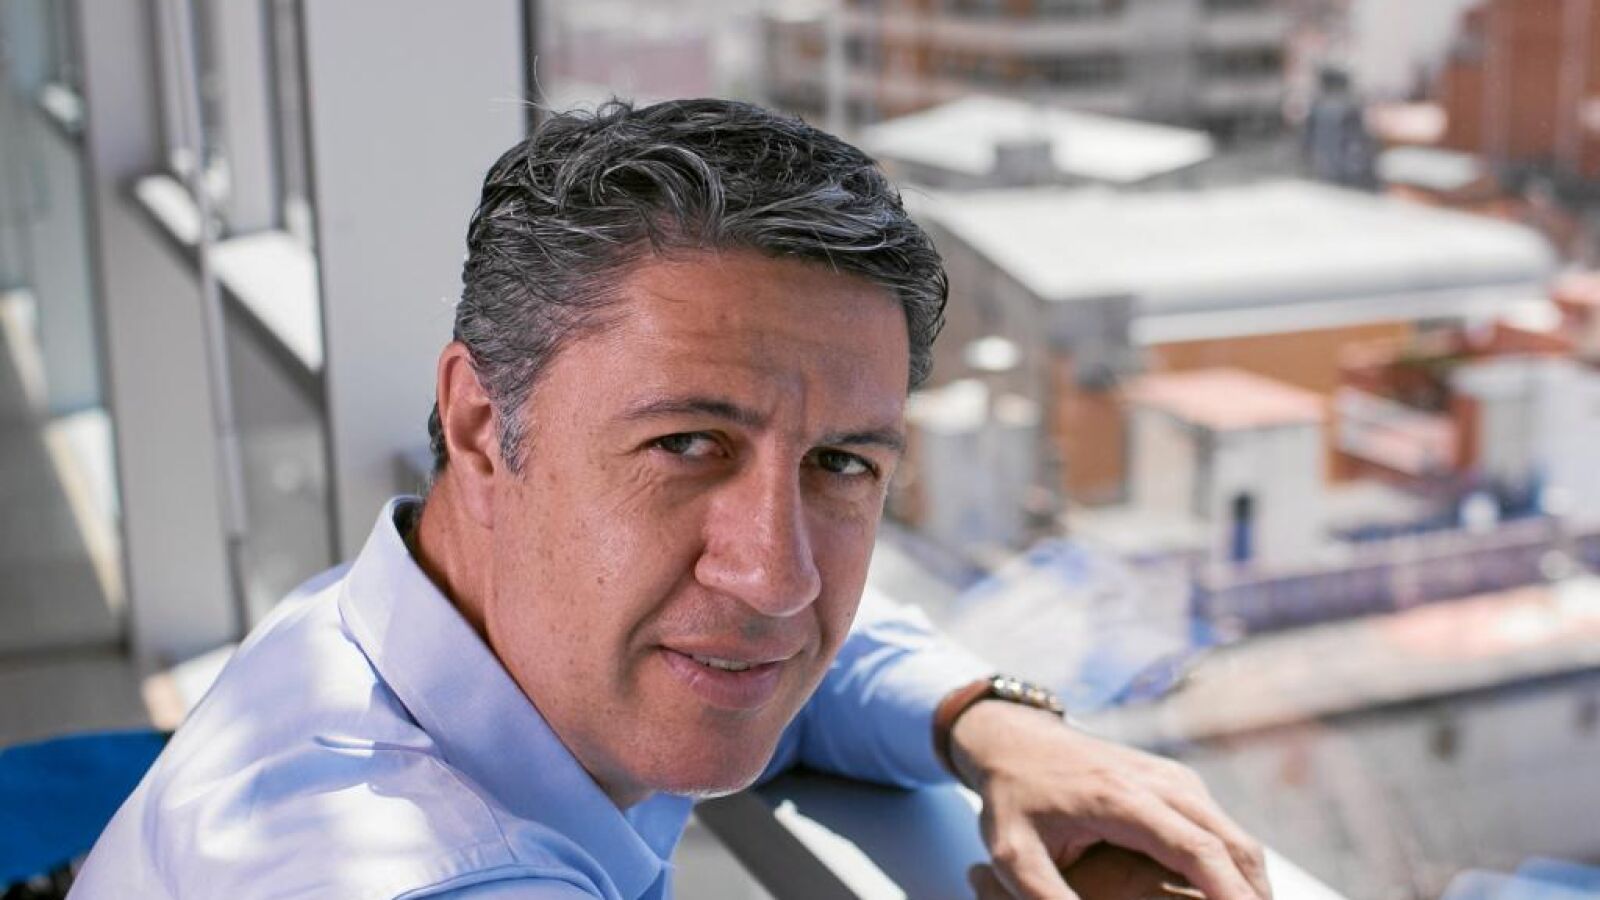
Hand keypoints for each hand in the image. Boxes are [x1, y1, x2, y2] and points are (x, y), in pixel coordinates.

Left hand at [949, 700, 1270, 899]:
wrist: (1014, 739)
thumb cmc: (1011, 798)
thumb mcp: (1014, 855)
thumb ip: (1047, 898)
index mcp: (1123, 798)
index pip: (1199, 852)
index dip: (1232, 896)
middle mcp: (1160, 781)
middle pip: (1234, 845)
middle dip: (1255, 895)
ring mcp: (1173, 778)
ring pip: (1235, 837)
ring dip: (1250, 883)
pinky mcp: (1177, 782)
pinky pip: (1221, 828)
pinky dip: (1235, 865)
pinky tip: (1232, 897)